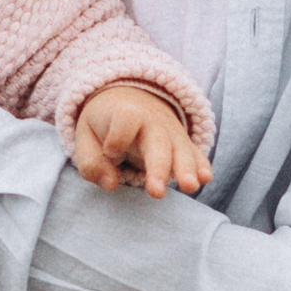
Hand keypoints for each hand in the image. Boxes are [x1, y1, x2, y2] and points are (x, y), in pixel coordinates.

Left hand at [71, 85, 212, 198]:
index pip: (125, 121)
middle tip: (157, 193)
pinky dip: (201, 165)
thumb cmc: (103, 123)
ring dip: (186, 169)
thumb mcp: (85, 136)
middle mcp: (152, 121)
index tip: (110, 152)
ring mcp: (171, 132)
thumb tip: (110, 184)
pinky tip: (205, 178)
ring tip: (190, 186)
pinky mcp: (182, 144)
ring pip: (181, 149)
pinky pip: (195, 153)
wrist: (128, 97)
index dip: (117, 139)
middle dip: (159, 168)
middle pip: (158, 142)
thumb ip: (91, 163)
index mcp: (124, 113)